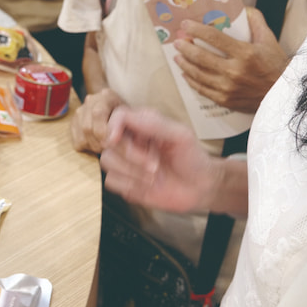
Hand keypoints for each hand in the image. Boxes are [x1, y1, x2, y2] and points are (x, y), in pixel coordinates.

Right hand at [70, 88, 124, 153]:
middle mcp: (90, 101)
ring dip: (94, 146)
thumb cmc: (126, 115)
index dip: (102, 130)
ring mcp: (79, 112)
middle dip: (100, 143)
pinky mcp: (73, 124)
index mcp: (106, 96)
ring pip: (82, 137)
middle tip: (110, 147)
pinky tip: (97, 143)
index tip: (111, 141)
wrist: (116, 109)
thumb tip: (113, 140)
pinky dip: (88, 148)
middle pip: (87, 127)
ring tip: (105, 145)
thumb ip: (124, 126)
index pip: (97, 113)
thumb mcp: (130, 117)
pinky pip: (77, 142)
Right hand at [101, 107, 221, 212]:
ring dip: (132, 172)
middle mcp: (131, 140)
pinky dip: (129, 185)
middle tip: (155, 165)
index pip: (118, 117)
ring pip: (107, 161)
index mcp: (144, 123)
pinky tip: (147, 187)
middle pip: (110, 142)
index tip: (115, 138)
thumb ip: (154, 123)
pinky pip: (110, 181)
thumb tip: (122, 120)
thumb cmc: (193, 159)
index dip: (112, 126)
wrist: (200, 189)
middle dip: (132, 156)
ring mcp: (126, 161)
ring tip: (153, 177)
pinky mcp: (124, 181)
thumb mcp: (181, 135)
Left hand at [172, 7, 288, 113]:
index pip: (214, 38)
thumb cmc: (276, 65)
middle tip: (177, 41)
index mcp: (245, 54)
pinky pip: (202, 89)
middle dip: (185, 47)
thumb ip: (255, 21)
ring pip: (198, 74)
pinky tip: (185, 73)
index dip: (196, 29)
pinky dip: (191, 80)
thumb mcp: (269, 40)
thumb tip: (241, 7)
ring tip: (177, 55)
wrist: (284, 95)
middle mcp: (234, 71)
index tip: (185, 24)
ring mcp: (228, 88)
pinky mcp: (225, 100)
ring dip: (184, 63)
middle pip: (201, 57)